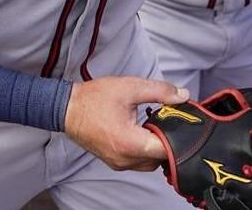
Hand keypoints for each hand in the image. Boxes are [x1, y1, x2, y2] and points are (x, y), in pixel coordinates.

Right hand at [65, 77, 187, 171]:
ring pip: (149, 163)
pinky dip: (143, 150)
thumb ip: (159, 91)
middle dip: (168, 141)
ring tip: (153, 124)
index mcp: (130, 143)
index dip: (178, 135)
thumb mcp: (130, 87)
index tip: (181, 121)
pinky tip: (141, 131)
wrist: (68, 108)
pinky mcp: (114, 163)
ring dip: (155, 147)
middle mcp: (125, 159)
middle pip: (160, 159)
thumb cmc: (95, 97)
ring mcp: (118, 164)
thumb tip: (183, 95)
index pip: (167, 149)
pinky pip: (137, 162)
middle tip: (167, 119)